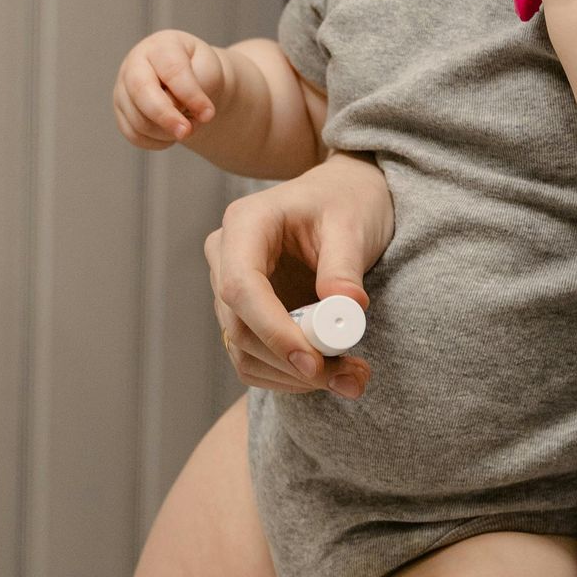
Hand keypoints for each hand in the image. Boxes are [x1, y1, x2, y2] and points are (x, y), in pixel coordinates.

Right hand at [114, 30, 228, 147]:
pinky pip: (135, 135)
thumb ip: (195, 87)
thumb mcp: (209, 72)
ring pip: (138, 120)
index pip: (171, 70)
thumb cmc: (201, 73)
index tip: (208, 114)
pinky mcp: (121, 111)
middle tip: (186, 132)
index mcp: (161, 46)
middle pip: (141, 91)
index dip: (189, 94)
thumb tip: (174, 111)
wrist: (194, 82)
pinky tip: (172, 132)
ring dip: (168, 131)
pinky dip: (158, 141)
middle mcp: (135, 64)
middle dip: (165, 116)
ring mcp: (123, 88)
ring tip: (188, 124)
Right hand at [205, 153, 395, 400]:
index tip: (314, 362)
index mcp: (245, 224)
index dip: (273, 331)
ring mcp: (230, 289)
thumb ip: (344, 266)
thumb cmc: (345, 201)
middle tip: (350, 377)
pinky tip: (331, 372)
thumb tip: (347, 309)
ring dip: (294, 377)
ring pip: (244, 351)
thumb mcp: (351, 225)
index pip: (241, 287)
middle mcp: (225, 257)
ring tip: (351, 377)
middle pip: (239, 327)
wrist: (343, 198)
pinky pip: (255, 359)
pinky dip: (290, 377)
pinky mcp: (246, 315)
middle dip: (292, 362)